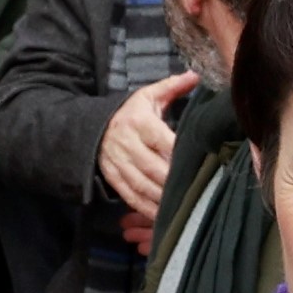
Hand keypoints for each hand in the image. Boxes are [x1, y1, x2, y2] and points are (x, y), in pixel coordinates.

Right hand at [99, 69, 196, 218]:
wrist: (94, 127)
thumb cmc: (130, 113)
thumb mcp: (148, 96)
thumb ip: (172, 87)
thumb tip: (196, 76)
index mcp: (138, 122)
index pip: (162, 140)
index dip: (178, 153)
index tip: (199, 162)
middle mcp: (126, 144)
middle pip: (153, 167)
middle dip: (173, 181)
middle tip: (196, 190)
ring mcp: (118, 164)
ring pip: (142, 185)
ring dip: (162, 198)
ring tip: (183, 207)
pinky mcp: (113, 179)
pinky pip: (131, 197)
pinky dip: (147, 209)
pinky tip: (163, 216)